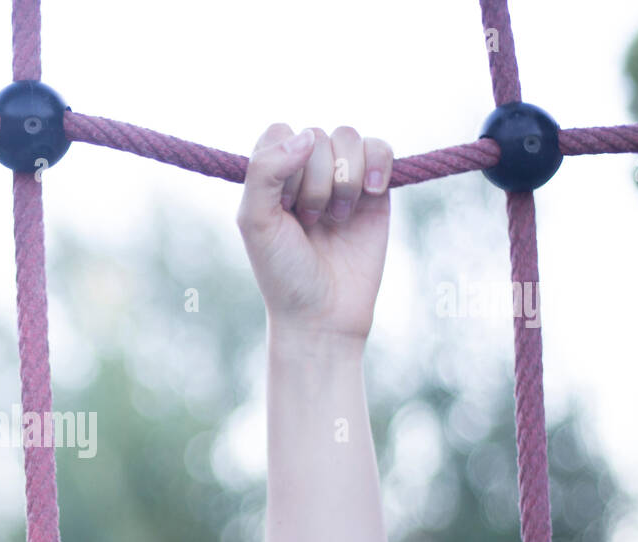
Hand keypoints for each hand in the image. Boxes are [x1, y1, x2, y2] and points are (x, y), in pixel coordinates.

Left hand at [236, 125, 392, 338]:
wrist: (324, 313)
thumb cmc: (282, 271)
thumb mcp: (256, 221)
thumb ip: (265, 171)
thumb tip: (307, 135)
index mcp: (271, 175)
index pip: (280, 132)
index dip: (286, 163)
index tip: (284, 205)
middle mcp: (305, 171)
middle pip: (316, 135)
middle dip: (314, 181)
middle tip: (309, 222)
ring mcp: (341, 178)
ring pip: (348, 137)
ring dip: (343, 179)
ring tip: (336, 218)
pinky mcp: (375, 190)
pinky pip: (381, 148)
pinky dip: (377, 165)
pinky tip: (371, 193)